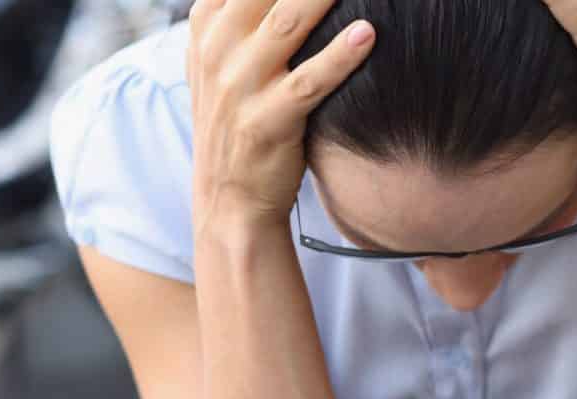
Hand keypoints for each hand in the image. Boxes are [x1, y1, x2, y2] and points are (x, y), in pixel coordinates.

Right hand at [186, 0, 374, 229]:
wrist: (229, 201)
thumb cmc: (242, 118)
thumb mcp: (222, 57)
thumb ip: (243, 11)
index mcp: (208, 25)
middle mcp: (218, 49)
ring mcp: (238, 87)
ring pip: (286, 22)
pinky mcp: (267, 123)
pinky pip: (307, 83)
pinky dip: (339, 57)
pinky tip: (367, 34)